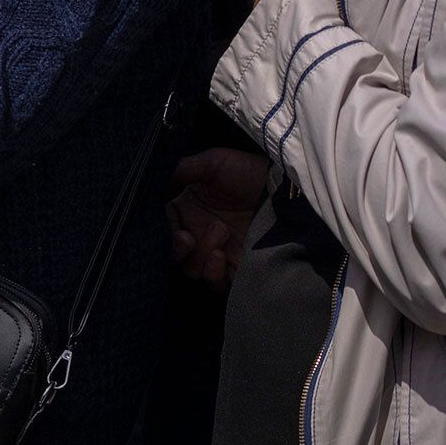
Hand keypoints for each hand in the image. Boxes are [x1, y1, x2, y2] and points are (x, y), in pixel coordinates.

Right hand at [168, 148, 269, 286]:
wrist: (286, 191)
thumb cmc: (249, 174)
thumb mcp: (215, 162)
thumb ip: (185, 168)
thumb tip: (159, 178)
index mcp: (188, 211)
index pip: (163, 228)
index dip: (162, 231)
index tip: (173, 226)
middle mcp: (198, 234)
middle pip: (173, 254)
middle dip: (176, 248)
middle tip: (187, 237)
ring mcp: (216, 252)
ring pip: (191, 268)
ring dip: (200, 255)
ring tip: (220, 233)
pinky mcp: (235, 268)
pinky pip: (214, 282)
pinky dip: (212, 273)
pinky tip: (221, 255)